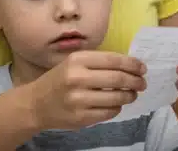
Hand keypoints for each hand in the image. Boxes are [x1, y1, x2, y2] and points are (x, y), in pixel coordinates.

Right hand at [28, 50, 146, 129]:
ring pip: (116, 98)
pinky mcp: (80, 118)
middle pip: (118, 79)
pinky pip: (108, 113)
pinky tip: (117, 104)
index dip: (133, 64)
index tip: (142, 68)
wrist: (35, 104)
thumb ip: (99, 62)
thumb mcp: (74, 62)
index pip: (114, 60)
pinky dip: (118, 108)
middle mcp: (77, 79)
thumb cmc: (59, 80)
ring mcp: (78, 100)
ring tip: (133, 94)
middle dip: (136, 81)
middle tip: (142, 83)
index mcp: (77, 60)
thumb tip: (131, 65)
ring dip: (130, 96)